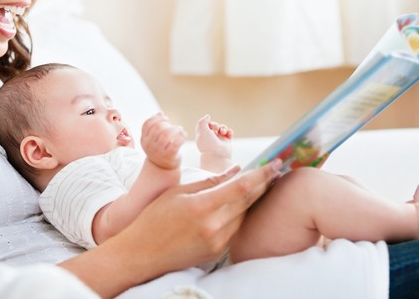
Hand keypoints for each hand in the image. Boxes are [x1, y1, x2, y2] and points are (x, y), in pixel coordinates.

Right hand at [62, 159, 282, 296]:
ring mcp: (217, 242)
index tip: (275, 163)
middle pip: (248, 201)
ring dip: (253, 198)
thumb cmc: (155, 218)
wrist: (142, 254)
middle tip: (276, 169)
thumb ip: (210, 182)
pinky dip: (241, 213)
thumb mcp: (179, 193)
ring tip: (262, 182)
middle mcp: (213, 227)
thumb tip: (236, 170)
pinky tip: (243, 203)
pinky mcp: (217, 252)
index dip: (261, 174)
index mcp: (201, 207)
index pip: (241, 188)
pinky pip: (235, 228)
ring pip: (244, 215)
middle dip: (263, 184)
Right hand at [140, 112, 185, 169]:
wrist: (163, 168)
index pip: (147, 124)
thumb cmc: (159, 149)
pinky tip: (184, 134)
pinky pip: (176, 143)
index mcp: (144, 139)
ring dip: (176, 129)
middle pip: (157, 127)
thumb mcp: (153, 139)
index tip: (166, 118)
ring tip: (180, 129)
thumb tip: (160, 113)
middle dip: (168, 124)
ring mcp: (158, 151)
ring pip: (167, 134)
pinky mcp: (169, 156)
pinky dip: (182, 136)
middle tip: (174, 126)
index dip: (157, 118)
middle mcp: (149, 145)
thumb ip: (155, 127)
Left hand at [195, 114, 233, 171]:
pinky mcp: (227, 142)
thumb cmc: (208, 144)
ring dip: (223, 127)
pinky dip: (229, 131)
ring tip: (223, 132)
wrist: (217, 156)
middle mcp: (211, 137)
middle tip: (216, 129)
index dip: (207, 122)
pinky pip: (229, 133)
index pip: (205, 125)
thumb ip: (203, 121)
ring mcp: (219, 140)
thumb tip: (208, 116)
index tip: (208, 125)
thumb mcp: (202, 130)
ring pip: (222, 128)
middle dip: (216, 125)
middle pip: (214, 125)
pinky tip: (228, 134)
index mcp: (203, 135)